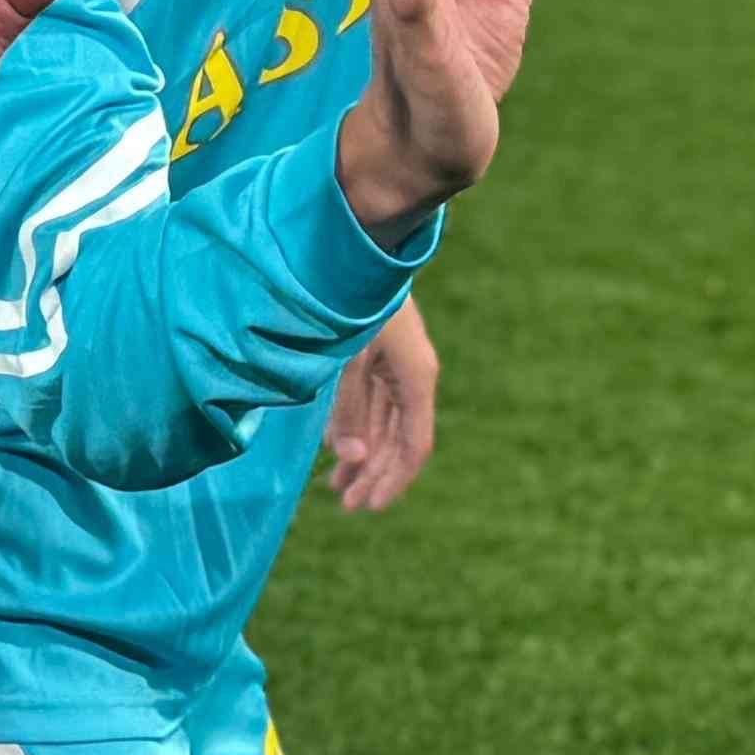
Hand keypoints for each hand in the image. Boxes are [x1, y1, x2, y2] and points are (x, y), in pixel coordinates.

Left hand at [321, 296, 437, 510]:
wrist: (359, 249)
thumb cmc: (351, 300)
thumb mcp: (348, 357)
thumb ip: (348, 409)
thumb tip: (352, 458)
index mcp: (416, 378)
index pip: (415, 444)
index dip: (395, 478)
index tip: (371, 505)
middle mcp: (412, 377)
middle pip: (399, 440)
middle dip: (374, 475)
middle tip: (348, 506)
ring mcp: (397, 368)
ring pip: (385, 425)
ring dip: (363, 457)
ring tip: (338, 487)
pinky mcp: (380, 359)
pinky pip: (373, 405)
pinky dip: (357, 430)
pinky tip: (338, 451)